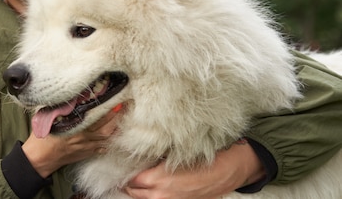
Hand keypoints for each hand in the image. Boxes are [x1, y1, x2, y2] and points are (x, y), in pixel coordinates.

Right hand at [22, 105, 122, 177]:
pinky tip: (114, 133)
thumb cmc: (42, 136)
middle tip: (124, 104)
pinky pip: (102, 147)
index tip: (115, 96)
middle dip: (116, 115)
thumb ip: (60, 107)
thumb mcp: (47, 116)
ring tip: (122, 115)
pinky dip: (109, 140)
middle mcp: (83, 137)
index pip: (96, 114)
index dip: (107, 106)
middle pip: (106, 126)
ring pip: (106, 136)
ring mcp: (86, 146)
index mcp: (75, 127)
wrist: (40, 158)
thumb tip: (71, 96)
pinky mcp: (85, 153)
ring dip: (115, 126)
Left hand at [123, 139, 265, 198]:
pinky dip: (150, 195)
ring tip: (135, 179)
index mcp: (159, 180)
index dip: (123, 173)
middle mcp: (162, 195)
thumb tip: (138, 154)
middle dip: (128, 183)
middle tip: (124, 172)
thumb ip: (155, 157)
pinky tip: (151, 186)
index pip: (131, 180)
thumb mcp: (175, 153)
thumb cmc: (203, 157)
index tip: (119, 165)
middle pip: (133, 192)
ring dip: (138, 190)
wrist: (228, 170)